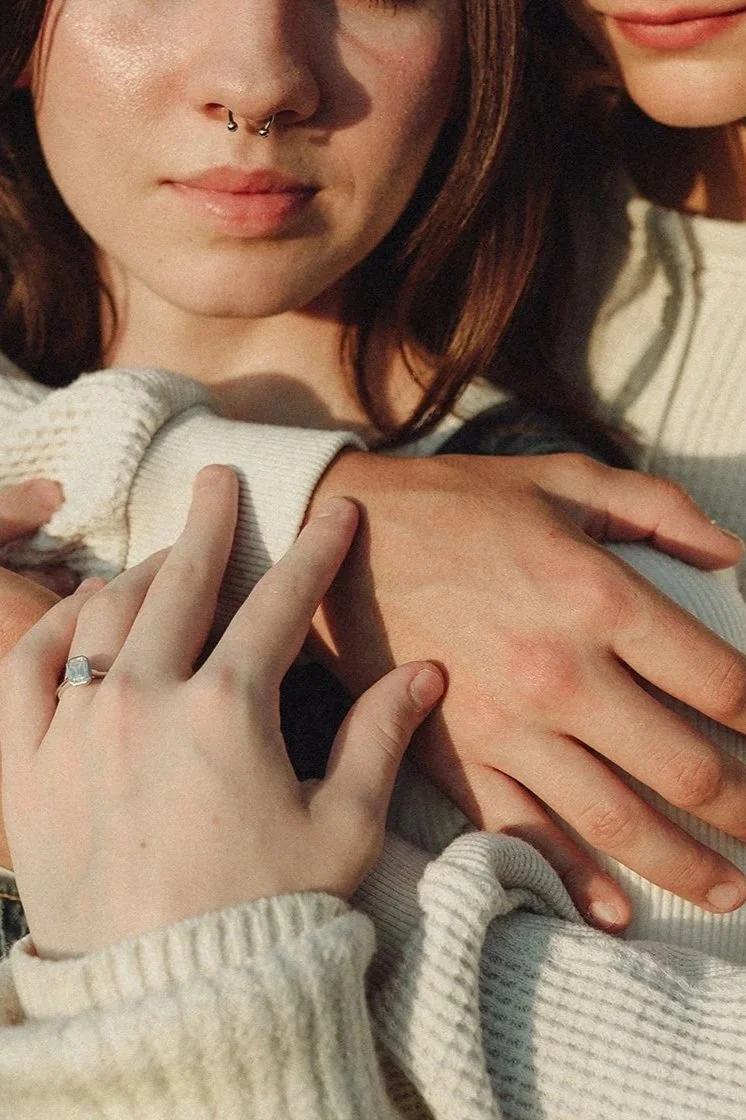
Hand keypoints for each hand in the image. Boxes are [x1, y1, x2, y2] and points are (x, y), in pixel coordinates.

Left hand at [0, 467, 443, 959]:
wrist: (170, 1005)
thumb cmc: (268, 921)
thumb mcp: (342, 830)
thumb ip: (380, 737)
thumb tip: (427, 670)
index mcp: (229, 711)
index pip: (281, 604)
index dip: (315, 553)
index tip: (337, 514)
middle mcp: (145, 700)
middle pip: (182, 583)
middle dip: (211, 524)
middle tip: (223, 480)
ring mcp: (76, 729)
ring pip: (103, 613)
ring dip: (139, 573)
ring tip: (164, 556)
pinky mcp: (26, 767)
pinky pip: (24, 668)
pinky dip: (52, 627)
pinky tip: (78, 613)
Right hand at [309, 450, 745, 929]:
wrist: (338, 540)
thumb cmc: (455, 504)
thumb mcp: (562, 479)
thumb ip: (659, 508)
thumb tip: (733, 558)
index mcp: (595, 595)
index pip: (719, 681)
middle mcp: (558, 673)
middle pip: (684, 769)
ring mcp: (503, 726)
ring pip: (615, 821)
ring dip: (685, 866)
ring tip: (729, 891)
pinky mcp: (453, 757)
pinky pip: (520, 832)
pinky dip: (572, 881)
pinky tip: (615, 911)